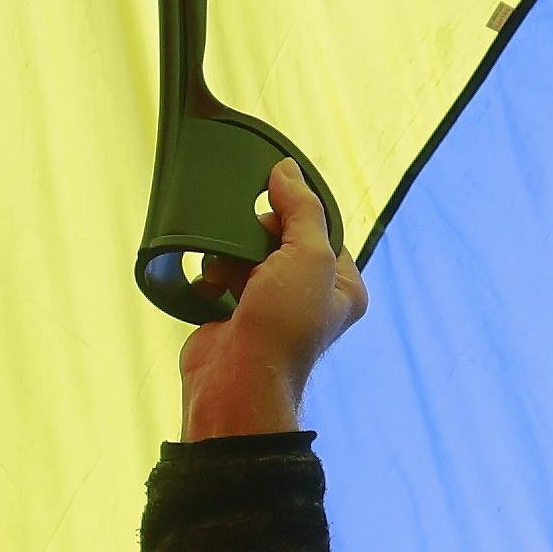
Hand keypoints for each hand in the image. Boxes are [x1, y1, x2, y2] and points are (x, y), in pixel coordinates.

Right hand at [175, 160, 363, 439]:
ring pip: (249, 253)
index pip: (324, 229)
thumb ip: (302, 208)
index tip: (275, 195)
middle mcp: (309, 295)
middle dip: (260, 233)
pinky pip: (222, 274)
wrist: (238, 382)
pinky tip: (209, 281)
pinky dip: (212, 273)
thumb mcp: (308, 255)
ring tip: (227, 266)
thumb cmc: (285, 323)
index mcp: (342, 286)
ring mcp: (270, 305)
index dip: (299, 209)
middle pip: (282, 237)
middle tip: (249, 239)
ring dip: (233, 252)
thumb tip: (286, 169)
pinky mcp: (234, 312)